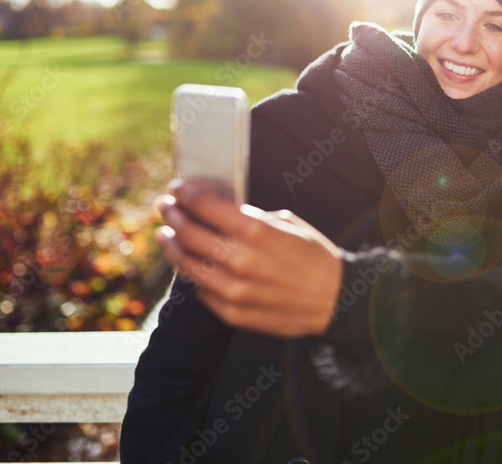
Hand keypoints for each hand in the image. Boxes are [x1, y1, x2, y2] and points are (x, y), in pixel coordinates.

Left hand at [154, 180, 343, 336]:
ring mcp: (234, 290)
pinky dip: (194, 275)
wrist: (336, 300)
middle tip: (165, 207)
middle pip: (189, 233)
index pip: (206, 206)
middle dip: (173, 215)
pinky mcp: (233, 312)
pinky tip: (192, 263)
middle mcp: (241, 260)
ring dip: (172, 246)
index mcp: (257, 232)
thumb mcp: (291, 224)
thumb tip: (227, 213)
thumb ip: (255, 218)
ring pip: (187, 265)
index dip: (187, 194)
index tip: (179, 188)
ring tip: (166, 234)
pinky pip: (201, 291)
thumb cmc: (316, 258)